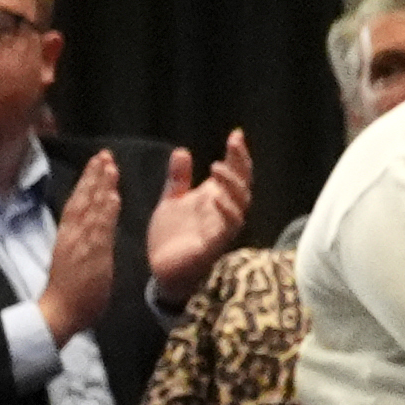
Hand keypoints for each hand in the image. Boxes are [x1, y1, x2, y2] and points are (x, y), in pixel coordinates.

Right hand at [35, 149, 122, 347]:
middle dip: (94, 176)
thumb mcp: (71, 263)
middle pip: (84, 200)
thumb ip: (81, 246)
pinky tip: (112, 195)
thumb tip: (89, 234)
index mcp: (67, 237)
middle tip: (104, 155)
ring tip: (110, 165)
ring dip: (101, 186)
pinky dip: (105, 211)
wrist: (59, 314)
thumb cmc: (66, 294)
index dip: (87, 183)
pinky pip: (100, 229)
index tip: (97, 165)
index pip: (78, 204)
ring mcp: (82, 244)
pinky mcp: (91, 255)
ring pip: (91, 209)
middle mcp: (73, 236)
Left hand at [144, 127, 256, 298]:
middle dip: (241, 164)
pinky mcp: (214, 245)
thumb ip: (178, 179)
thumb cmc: (171, 236)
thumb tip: (182, 151)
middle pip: (243, 184)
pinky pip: (228, 228)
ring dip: (232, 185)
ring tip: (217, 167)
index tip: (236, 135)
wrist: (162, 269)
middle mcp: (223, 211)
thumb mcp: (171, 201)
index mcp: (214, 198)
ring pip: (240, 204)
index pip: (234, 172)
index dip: (238, 154)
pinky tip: (215, 198)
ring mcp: (221, 227)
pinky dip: (226, 212)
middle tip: (234, 144)